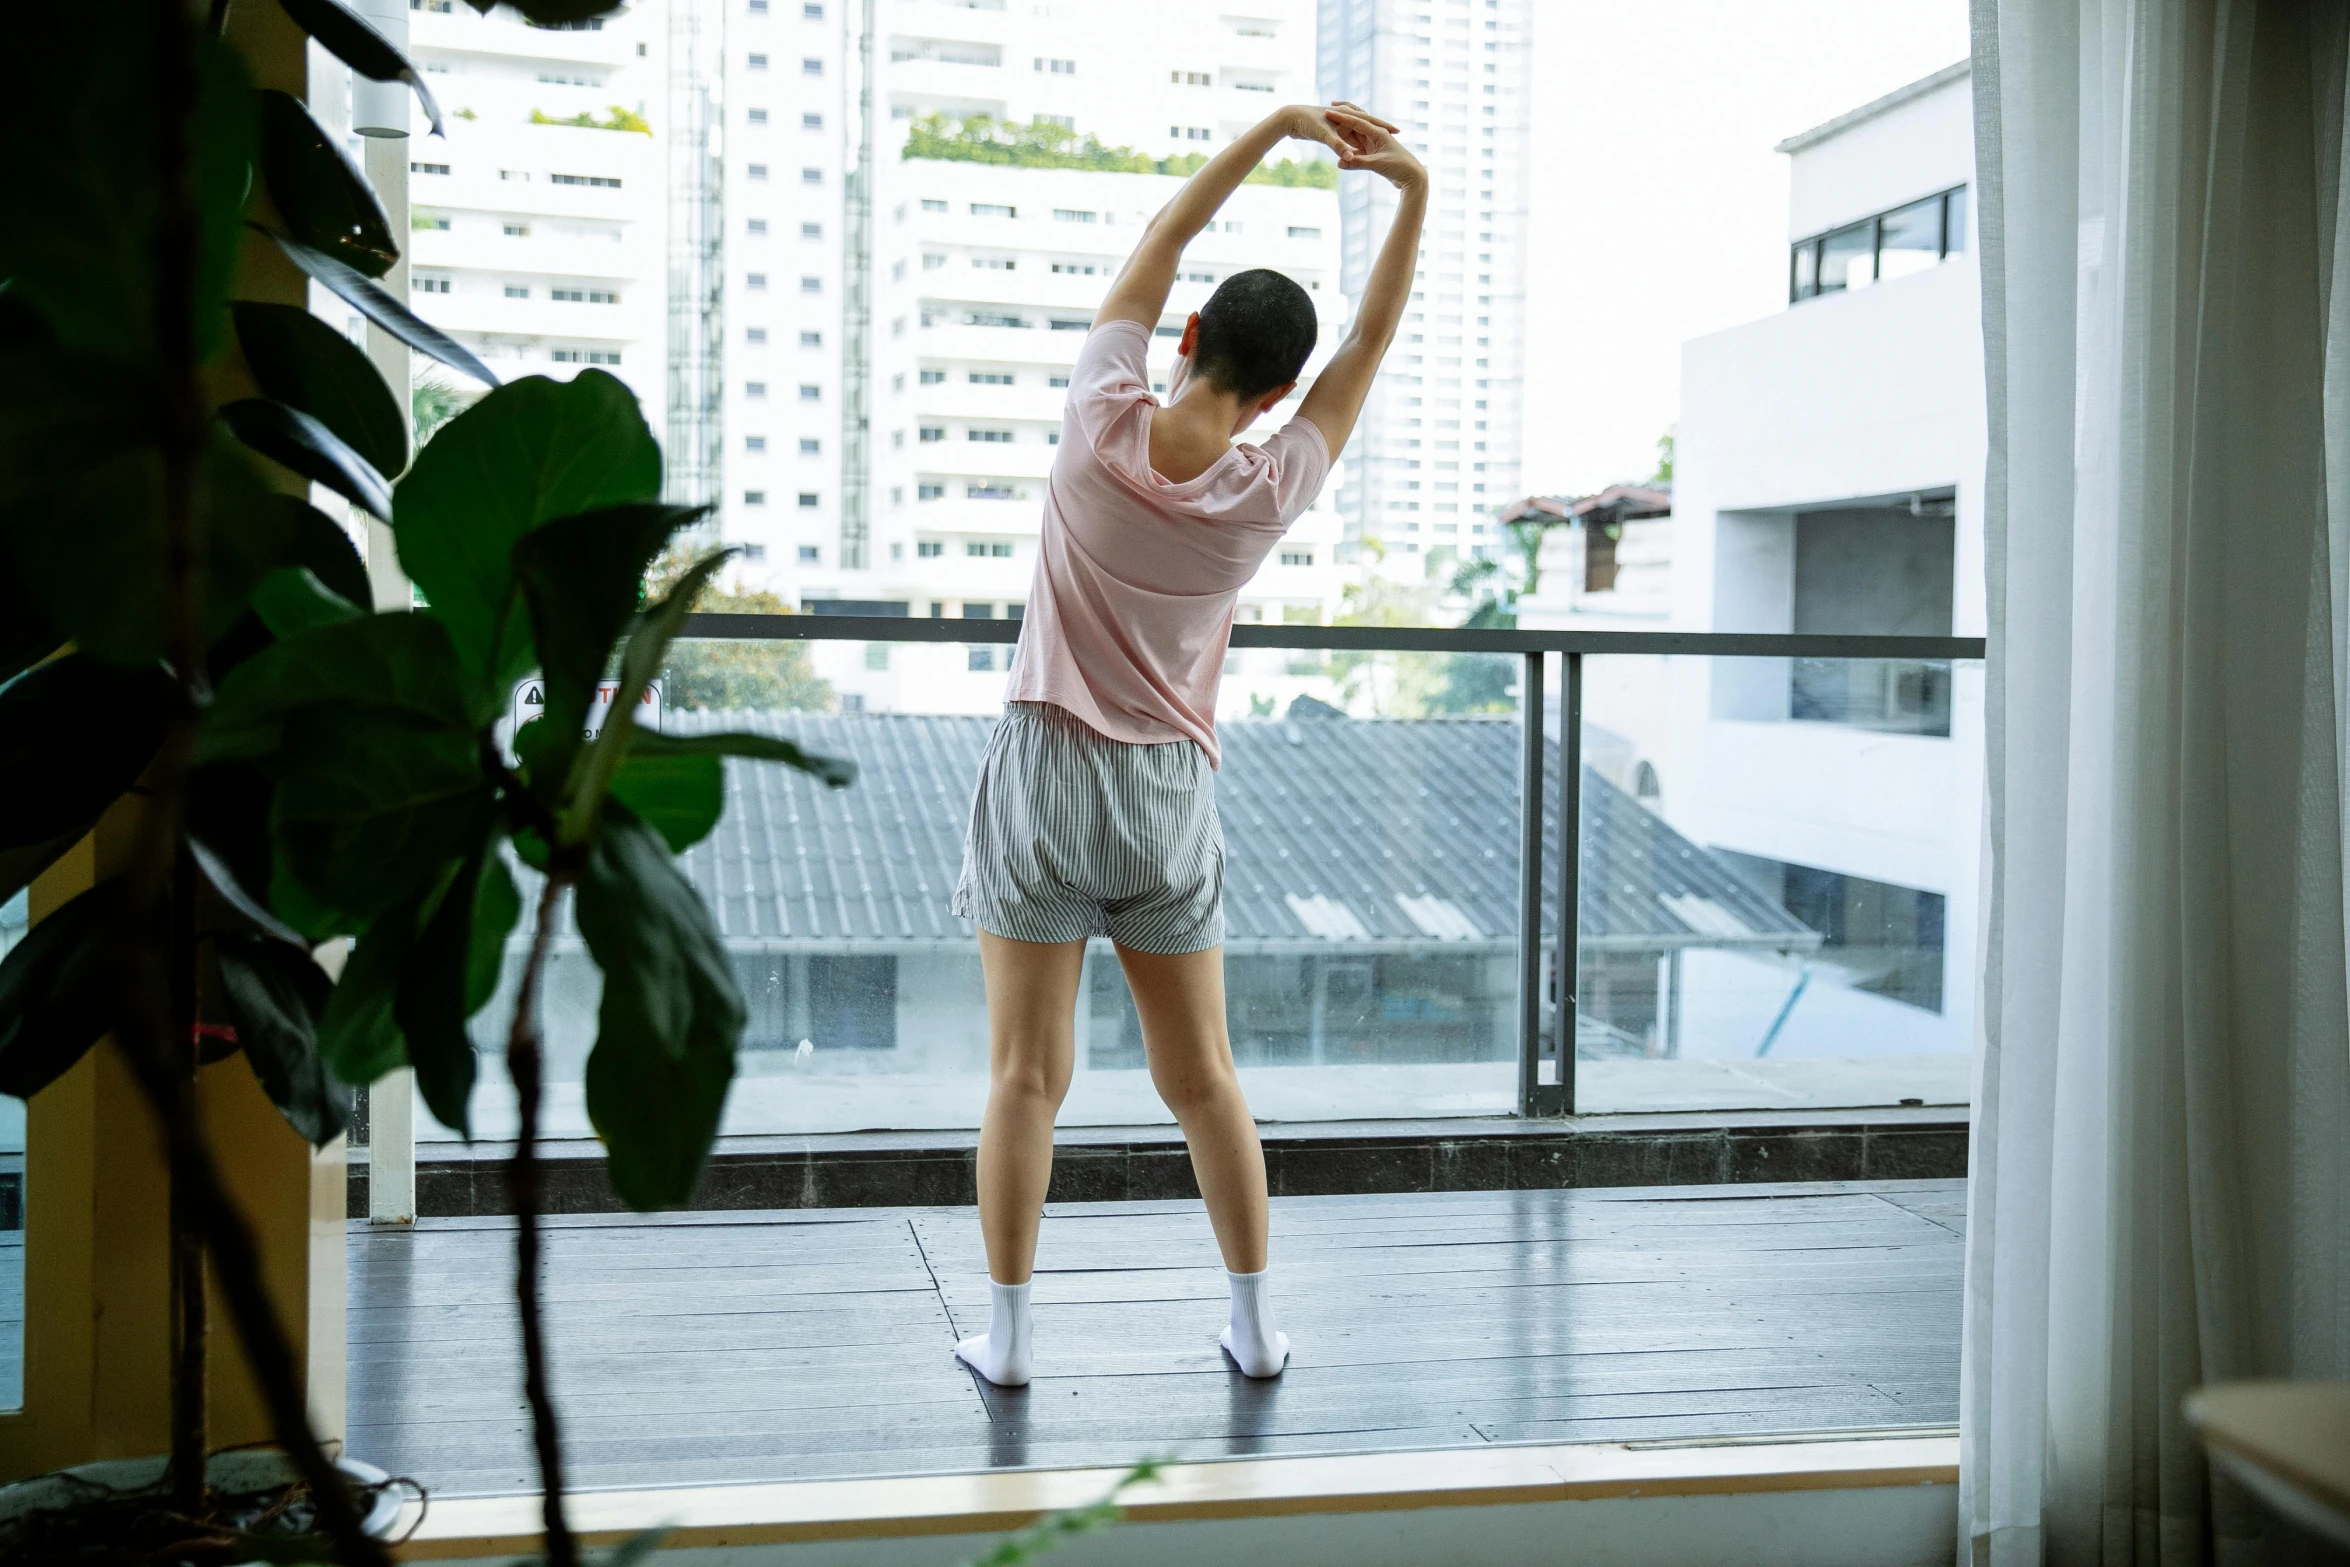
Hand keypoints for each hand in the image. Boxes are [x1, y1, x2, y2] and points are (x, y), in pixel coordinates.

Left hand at [1282, 102, 1399, 158]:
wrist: (1290, 119)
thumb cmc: (1307, 124)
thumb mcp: (1325, 136)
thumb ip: (1338, 147)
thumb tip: (1348, 159)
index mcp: (1347, 115)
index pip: (1372, 120)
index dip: (1385, 126)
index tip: (1399, 132)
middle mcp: (1346, 118)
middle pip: (1367, 126)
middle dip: (1380, 131)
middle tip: (1396, 139)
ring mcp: (1339, 125)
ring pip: (1358, 134)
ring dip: (1368, 141)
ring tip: (1382, 150)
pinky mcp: (1332, 132)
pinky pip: (1347, 139)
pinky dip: (1354, 146)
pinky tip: (1360, 155)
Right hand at [1326, 106, 1424, 190]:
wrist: (1413, 177)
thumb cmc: (1399, 167)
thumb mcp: (1377, 164)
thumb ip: (1357, 163)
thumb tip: (1340, 163)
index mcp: (1379, 133)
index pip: (1356, 121)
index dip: (1341, 118)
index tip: (1327, 113)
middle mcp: (1377, 135)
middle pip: (1355, 125)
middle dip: (1341, 119)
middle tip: (1325, 112)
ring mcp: (1376, 144)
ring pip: (1356, 136)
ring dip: (1344, 132)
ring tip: (1330, 123)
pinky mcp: (1375, 154)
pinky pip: (1358, 148)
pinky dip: (1349, 146)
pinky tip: (1339, 145)